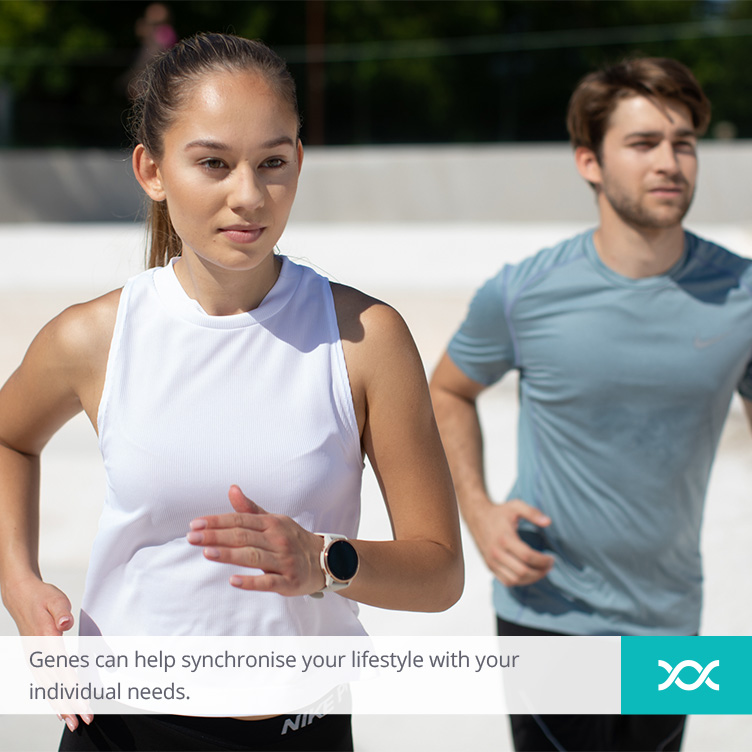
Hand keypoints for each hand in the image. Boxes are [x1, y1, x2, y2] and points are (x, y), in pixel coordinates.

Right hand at [2, 577, 92, 730]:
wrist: (21, 596)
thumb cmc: (41, 597)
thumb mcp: (55, 598)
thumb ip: (61, 611)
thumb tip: (65, 622)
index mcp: (46, 640)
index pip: (62, 670)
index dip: (74, 689)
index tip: (84, 704)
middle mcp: (38, 653)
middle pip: (56, 684)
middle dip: (71, 704)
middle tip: (83, 721)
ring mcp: (34, 657)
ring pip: (48, 687)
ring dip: (61, 705)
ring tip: (71, 721)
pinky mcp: (35, 658)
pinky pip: (44, 681)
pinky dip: (51, 696)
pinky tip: (59, 707)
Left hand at [186, 485, 325, 595]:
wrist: (326, 560)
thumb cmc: (292, 539)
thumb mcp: (274, 521)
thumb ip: (250, 509)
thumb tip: (231, 489)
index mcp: (271, 524)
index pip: (240, 520)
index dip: (217, 521)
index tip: (195, 524)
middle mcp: (278, 540)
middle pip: (243, 536)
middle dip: (216, 536)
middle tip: (192, 537)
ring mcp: (284, 561)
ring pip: (253, 556)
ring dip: (229, 555)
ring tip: (207, 553)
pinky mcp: (288, 581)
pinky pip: (268, 581)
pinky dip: (251, 581)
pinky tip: (233, 580)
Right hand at [470, 499, 553, 586]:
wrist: (477, 517)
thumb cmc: (498, 512)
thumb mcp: (516, 506)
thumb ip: (532, 513)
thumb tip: (548, 522)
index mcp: (504, 538)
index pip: (527, 556)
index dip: (543, 561)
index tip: (552, 558)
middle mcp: (496, 552)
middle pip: (522, 571)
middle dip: (540, 572)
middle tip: (549, 566)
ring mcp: (492, 561)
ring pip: (515, 579)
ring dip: (532, 579)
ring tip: (541, 571)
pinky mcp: (490, 566)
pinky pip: (507, 581)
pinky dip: (520, 582)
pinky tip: (528, 574)